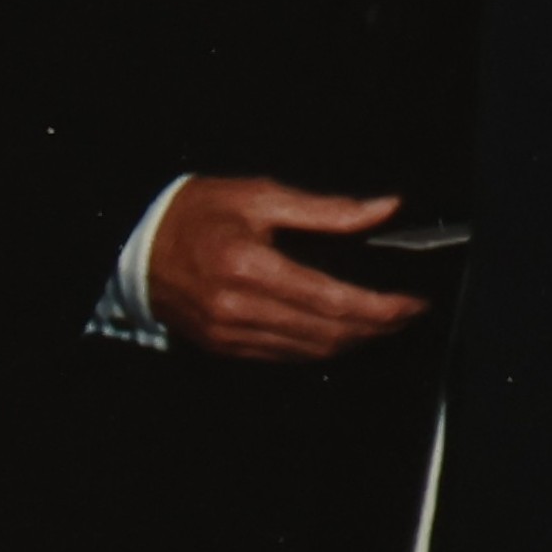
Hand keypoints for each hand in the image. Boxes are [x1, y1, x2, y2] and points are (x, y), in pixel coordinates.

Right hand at [146, 178, 426, 363]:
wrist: (137, 245)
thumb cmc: (200, 212)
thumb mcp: (262, 195)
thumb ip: (328, 210)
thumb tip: (385, 209)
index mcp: (250, 267)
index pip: (333, 300)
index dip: (381, 306)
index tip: (413, 302)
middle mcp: (238, 308)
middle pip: (327, 331)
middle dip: (377, 326)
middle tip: (410, 312)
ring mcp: (228, 333)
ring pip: (309, 350)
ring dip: (353, 341)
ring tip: (385, 321)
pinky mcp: (223, 345)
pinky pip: (283, 355)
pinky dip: (320, 347)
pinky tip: (342, 332)